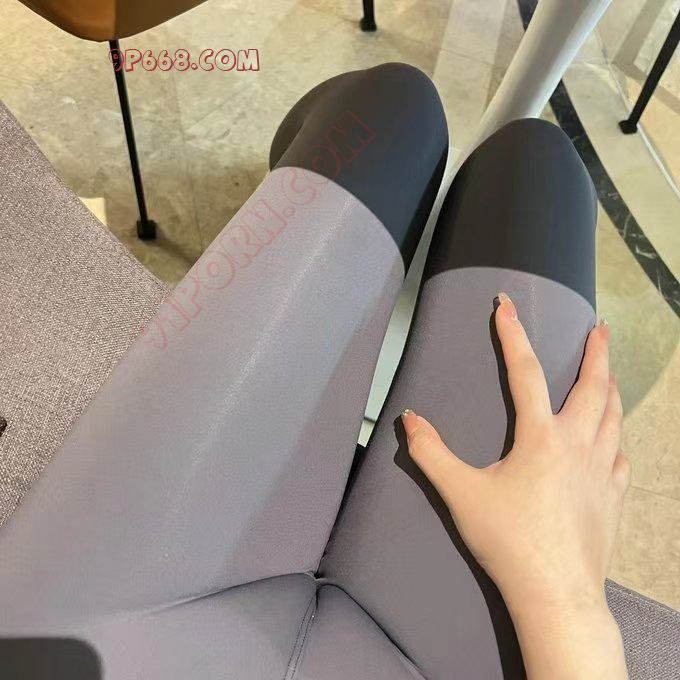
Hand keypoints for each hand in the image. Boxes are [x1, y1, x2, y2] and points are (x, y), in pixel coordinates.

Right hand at [401, 292, 628, 678]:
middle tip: (599, 329)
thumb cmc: (507, 542)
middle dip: (595, 352)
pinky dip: (618, 435)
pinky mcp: (613, 496)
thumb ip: (431, 453)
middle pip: (592, 387)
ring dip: (610, 388)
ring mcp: (601, 471)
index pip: (524, 372)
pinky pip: (621, 454)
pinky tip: (615, 438)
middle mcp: (577, 445)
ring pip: (614, 416)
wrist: (555, 593)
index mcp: (540, 438)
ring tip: (609, 372)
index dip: (512, 334)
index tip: (505, 304)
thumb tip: (409, 419)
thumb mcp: (460, 494)